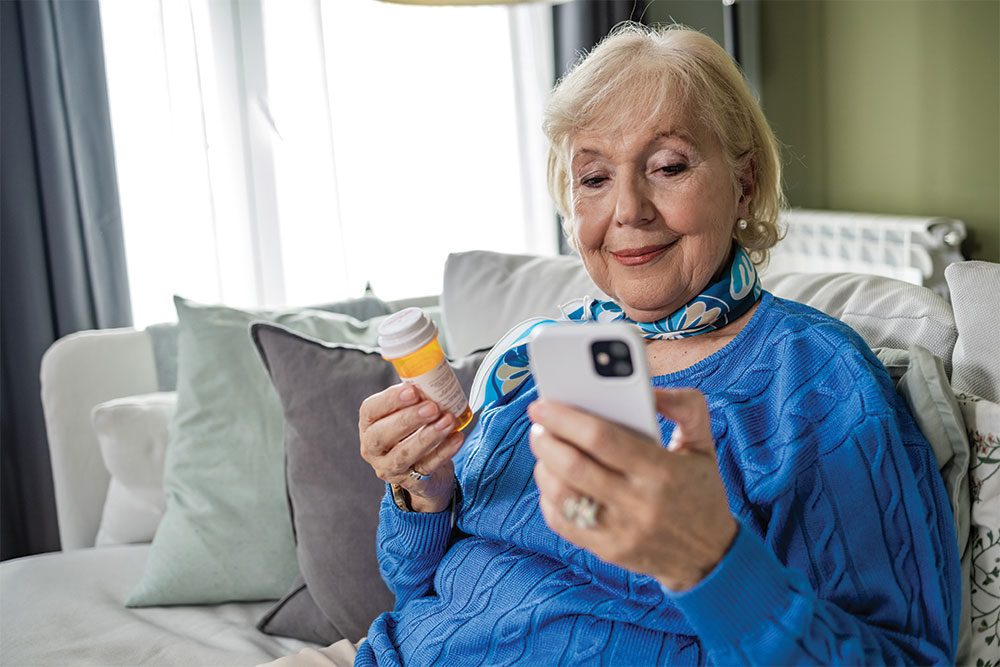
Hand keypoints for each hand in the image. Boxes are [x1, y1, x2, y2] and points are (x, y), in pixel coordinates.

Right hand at [359, 384, 463, 512]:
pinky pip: (427, 467)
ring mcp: (390, 468)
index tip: (413, 390)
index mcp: (369, 425)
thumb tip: (432, 377)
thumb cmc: (413, 433)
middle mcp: (373, 449)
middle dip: (408, 419)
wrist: (423, 473)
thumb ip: (414, 399)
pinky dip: (444, 451)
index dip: (390, 400)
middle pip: (382, 435)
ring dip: (428, 436)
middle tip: (432, 407)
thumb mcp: (407, 415)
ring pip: (404, 454)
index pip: (370, 411)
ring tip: (448, 421)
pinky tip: (457, 437)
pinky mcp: (411, 482)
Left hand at [528, 388, 737, 590]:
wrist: (711, 555)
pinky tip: (552, 479)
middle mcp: (640, 504)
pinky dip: (548, 497)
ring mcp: (621, 531)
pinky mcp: (608, 551)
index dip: (566, 418)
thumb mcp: (704, 444)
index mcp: (662, 471)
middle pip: (575, 466)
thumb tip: (648, 388)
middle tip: (537, 422)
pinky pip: (563, 523)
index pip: (603, 439)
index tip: (543, 403)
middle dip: (546, 439)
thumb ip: (685, 406)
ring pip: (563, 495)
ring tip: (544, 447)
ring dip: (543, 466)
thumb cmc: (701, 491)